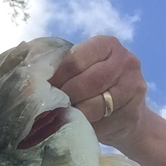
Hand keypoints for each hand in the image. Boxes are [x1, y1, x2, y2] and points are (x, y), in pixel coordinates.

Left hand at [49, 36, 149, 151]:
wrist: (128, 118)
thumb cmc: (96, 92)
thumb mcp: (82, 73)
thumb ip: (64, 71)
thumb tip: (31, 81)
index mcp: (106, 44)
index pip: (75, 58)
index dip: (57, 76)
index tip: (46, 88)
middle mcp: (124, 58)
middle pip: (86, 79)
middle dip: (66, 95)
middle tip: (54, 105)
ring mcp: (133, 82)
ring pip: (95, 100)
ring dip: (75, 109)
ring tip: (65, 113)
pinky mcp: (134, 106)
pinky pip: (103, 115)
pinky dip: (87, 120)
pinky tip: (81, 121)